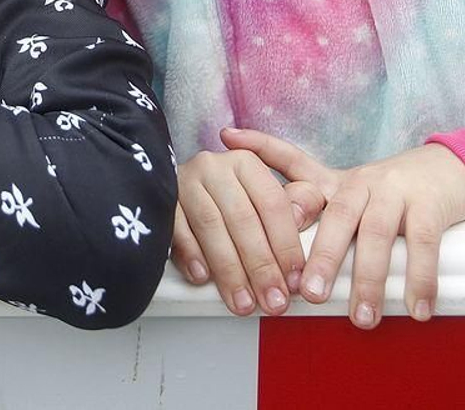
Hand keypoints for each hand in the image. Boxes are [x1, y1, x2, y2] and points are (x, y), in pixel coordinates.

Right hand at [171, 146, 325, 316]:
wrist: (168, 185)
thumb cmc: (237, 199)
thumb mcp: (274, 193)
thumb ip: (300, 201)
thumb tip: (303, 217)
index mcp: (247, 163)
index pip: (273, 204)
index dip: (286, 245)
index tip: (294, 279)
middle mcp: (215, 167)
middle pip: (243, 219)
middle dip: (261, 267)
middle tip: (272, 300)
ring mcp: (186, 182)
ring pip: (211, 227)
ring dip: (229, 271)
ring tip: (243, 301)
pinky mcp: (162, 200)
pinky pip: (176, 229)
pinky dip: (191, 255)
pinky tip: (204, 277)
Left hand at [227, 128, 464, 328]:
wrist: (448, 170)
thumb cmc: (387, 192)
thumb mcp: (342, 189)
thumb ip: (300, 190)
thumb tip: (242, 171)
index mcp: (334, 181)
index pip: (292, 161)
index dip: (261, 149)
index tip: (231, 148)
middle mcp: (360, 182)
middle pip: (336, 215)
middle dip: (322, 255)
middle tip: (310, 294)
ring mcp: (395, 192)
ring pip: (378, 233)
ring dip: (370, 278)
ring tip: (362, 317)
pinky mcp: (428, 205)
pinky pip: (422, 243)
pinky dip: (420, 278)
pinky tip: (416, 309)